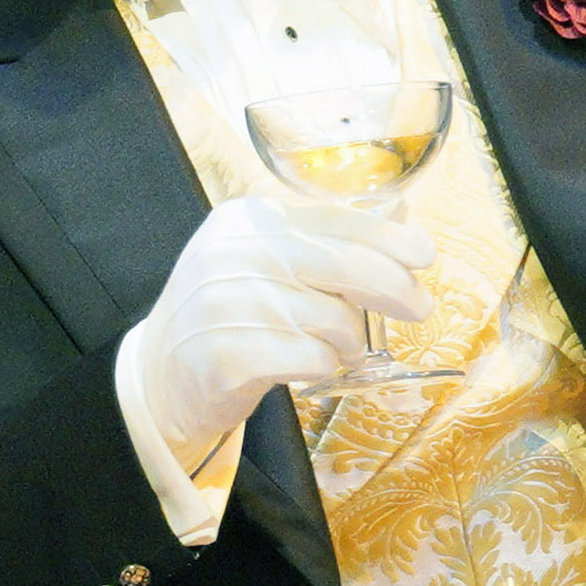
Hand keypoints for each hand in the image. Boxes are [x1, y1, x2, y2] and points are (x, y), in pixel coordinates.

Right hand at [115, 192, 438, 479]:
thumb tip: (400, 213)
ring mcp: (227, 305)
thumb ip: (326, 238)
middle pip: (346, 266)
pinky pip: (312, 359)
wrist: (161, 373)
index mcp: (248, 219)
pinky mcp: (228, 356)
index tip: (425, 256)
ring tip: (334, 347)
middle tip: (419, 308)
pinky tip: (307, 366)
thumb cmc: (228, 313)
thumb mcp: (265, 260)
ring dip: (349, 340)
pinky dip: (322, 367)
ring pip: (336, 320)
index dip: (390, 239)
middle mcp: (235, 254)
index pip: (337, 221)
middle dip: (395, 289)